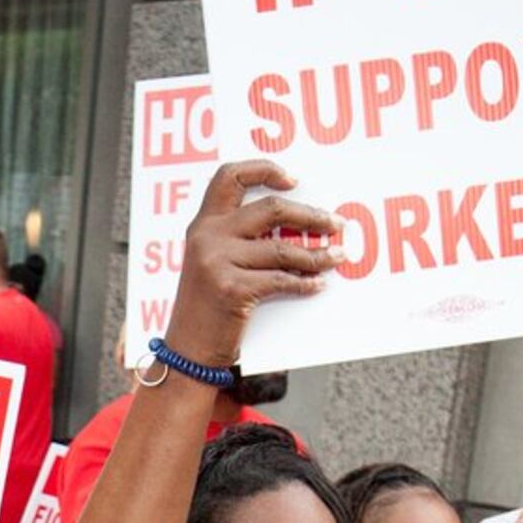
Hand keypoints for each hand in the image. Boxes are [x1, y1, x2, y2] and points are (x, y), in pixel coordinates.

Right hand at [165, 161, 336, 368]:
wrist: (186, 352)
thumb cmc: (206, 309)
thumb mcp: (212, 264)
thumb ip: (239, 240)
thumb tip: (296, 227)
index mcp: (202, 224)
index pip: (229, 177)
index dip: (263, 170)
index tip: (293, 180)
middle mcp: (207, 236)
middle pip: (271, 209)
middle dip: (310, 215)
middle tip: (335, 223)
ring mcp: (216, 262)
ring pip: (283, 248)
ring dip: (317, 253)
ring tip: (336, 257)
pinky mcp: (232, 289)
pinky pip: (282, 280)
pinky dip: (305, 282)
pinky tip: (318, 284)